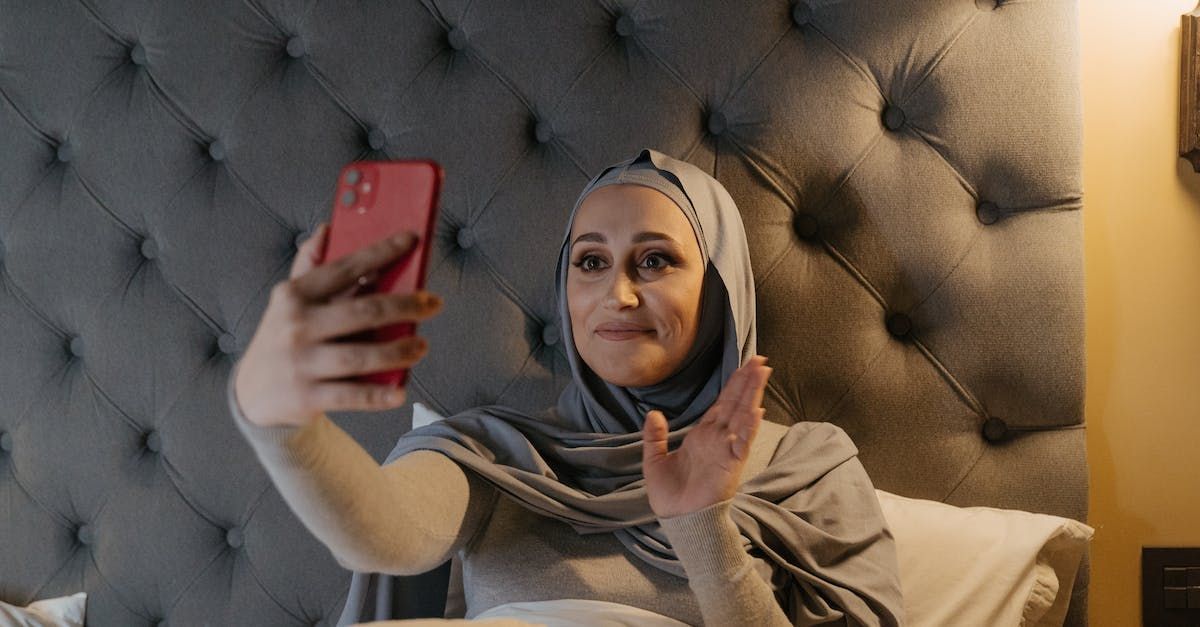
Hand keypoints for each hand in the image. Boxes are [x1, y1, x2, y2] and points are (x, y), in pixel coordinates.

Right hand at [233, 224, 443, 427]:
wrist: (251, 393)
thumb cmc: (283, 338)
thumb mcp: (287, 301)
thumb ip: (308, 265)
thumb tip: (326, 229)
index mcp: (295, 295)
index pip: (345, 268)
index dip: (381, 252)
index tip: (412, 240)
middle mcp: (297, 326)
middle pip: (363, 312)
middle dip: (405, 306)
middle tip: (433, 304)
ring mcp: (301, 363)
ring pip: (361, 356)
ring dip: (398, 351)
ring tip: (421, 346)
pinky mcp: (306, 397)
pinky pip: (351, 396)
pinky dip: (378, 396)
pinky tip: (400, 392)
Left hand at [641, 355, 771, 518]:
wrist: (679, 520)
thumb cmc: (669, 496)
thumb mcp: (654, 461)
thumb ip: (654, 437)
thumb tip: (654, 413)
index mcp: (701, 437)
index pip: (720, 405)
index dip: (732, 385)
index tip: (743, 367)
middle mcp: (717, 439)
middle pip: (735, 403)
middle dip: (746, 381)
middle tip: (759, 359)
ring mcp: (726, 450)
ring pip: (742, 415)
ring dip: (752, 394)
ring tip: (762, 372)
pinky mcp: (731, 464)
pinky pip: (742, 442)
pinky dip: (749, 426)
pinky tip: (757, 409)